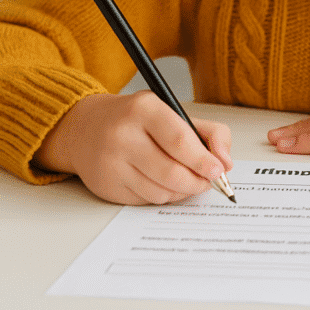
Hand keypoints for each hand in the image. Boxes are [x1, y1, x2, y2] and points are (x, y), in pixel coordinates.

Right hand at [34, 91, 232, 204]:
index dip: (203, 160)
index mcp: (144, 109)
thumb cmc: (136, 120)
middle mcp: (123, 135)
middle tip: (207, 181)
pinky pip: (146, 200)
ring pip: (161, 191)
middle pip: (172, 172)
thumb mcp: (171, 112)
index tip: (218, 170)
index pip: (180, 140)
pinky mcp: (106, 186)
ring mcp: (111, 163)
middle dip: (197, 181)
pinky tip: (161, 182)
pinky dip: (162, 196)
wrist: (84, 128)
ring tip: (185, 180)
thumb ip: (208, 132)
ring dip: (181, 191)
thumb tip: (225, 162)